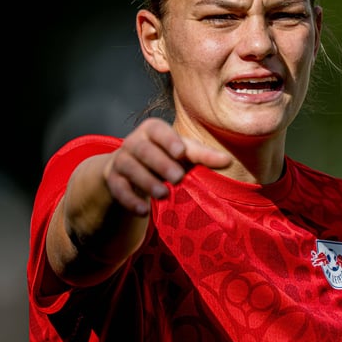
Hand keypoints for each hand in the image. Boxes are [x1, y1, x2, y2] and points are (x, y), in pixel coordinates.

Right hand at [105, 117, 232, 214]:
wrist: (132, 169)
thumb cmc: (166, 156)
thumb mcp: (183, 153)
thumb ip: (202, 155)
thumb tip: (228, 162)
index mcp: (153, 130)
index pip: (159, 130)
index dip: (169, 140)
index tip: (181, 153)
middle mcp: (134, 141)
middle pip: (144, 150)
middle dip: (160, 164)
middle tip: (178, 178)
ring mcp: (121, 160)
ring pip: (129, 168)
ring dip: (146, 182)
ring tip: (164, 194)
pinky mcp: (113, 179)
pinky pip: (118, 189)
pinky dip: (130, 201)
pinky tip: (143, 212)